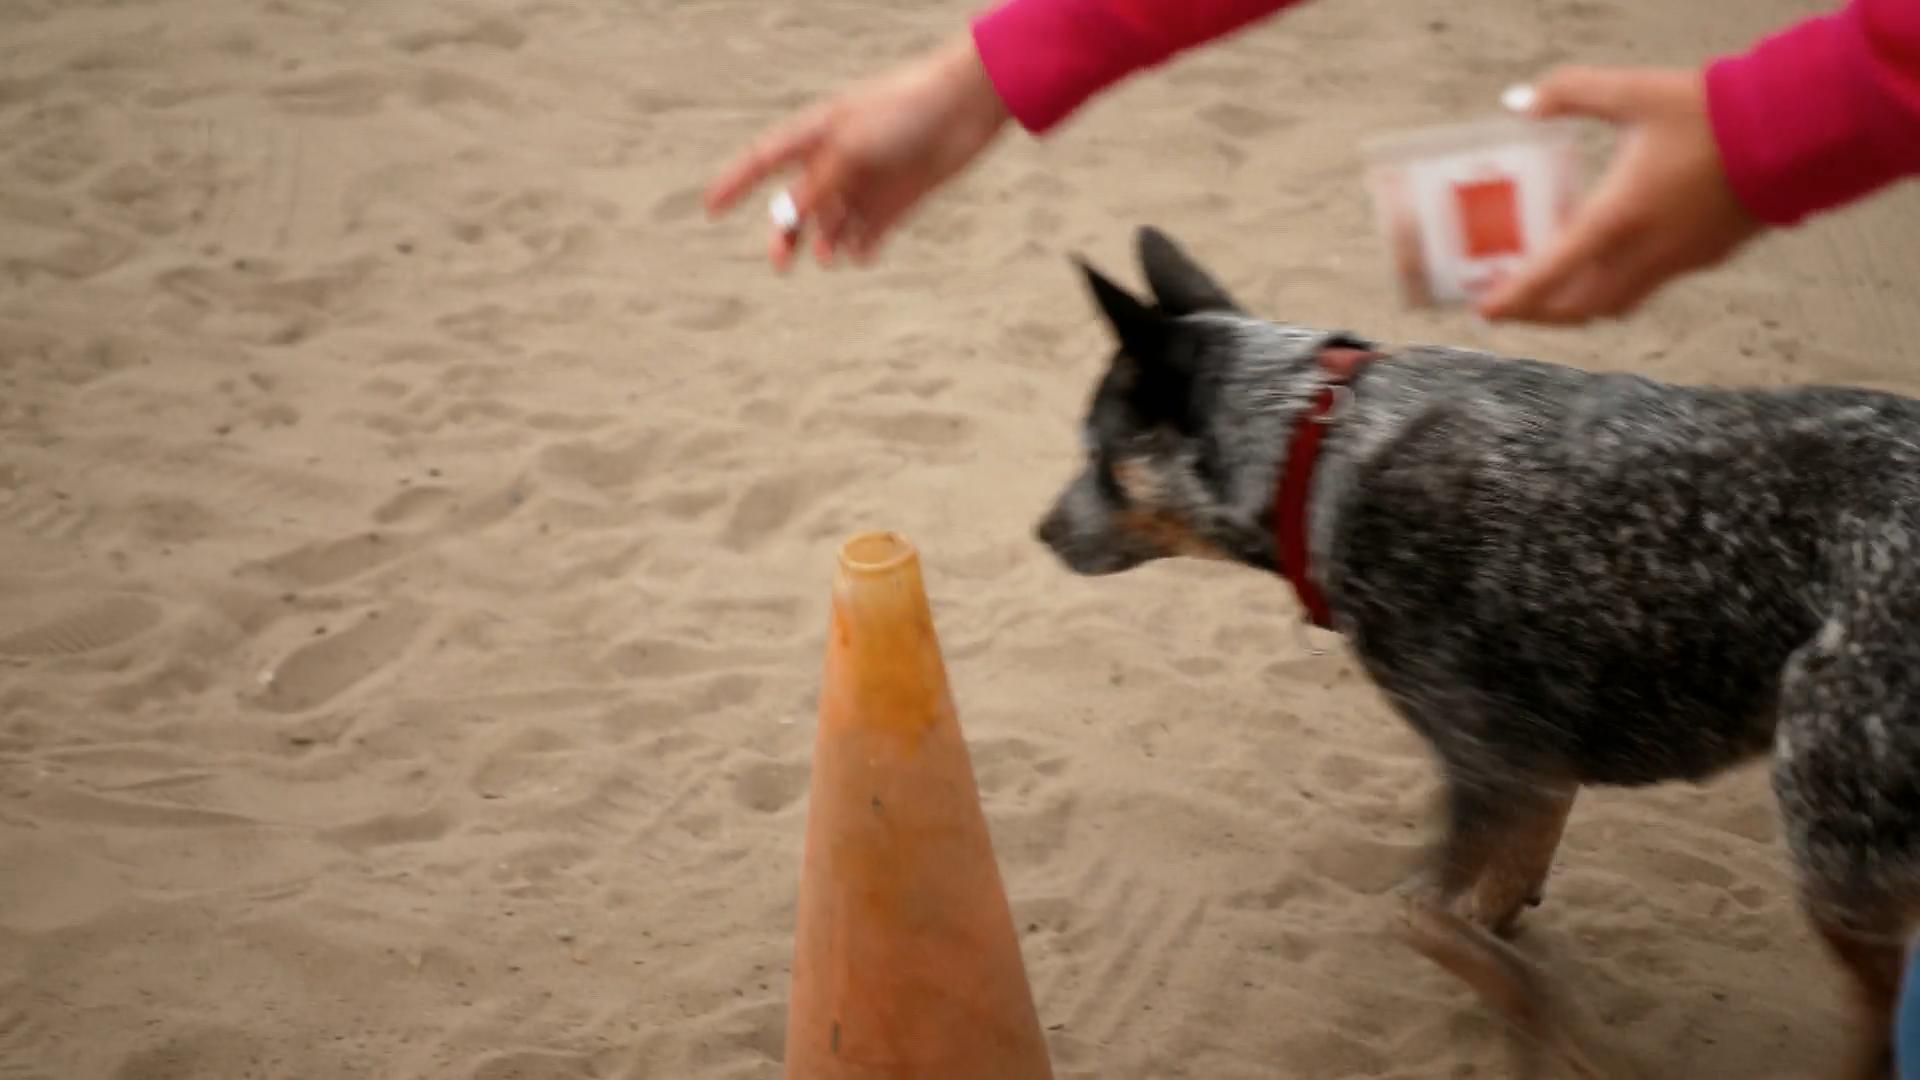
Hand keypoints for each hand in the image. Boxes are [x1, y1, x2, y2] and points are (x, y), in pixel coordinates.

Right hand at [703, 34, 1010, 269]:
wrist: (964, 109)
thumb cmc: (903, 113)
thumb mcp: (851, 148)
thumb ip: (819, 185)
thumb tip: (790, 219)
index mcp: (817, 132)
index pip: (764, 159)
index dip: (735, 182)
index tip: (710, 209)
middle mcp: (837, 160)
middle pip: (796, 205)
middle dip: (785, 234)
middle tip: (779, 264)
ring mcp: (866, 183)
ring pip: (831, 226)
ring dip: (826, 243)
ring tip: (833, 253)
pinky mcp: (896, 202)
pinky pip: (866, 236)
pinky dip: (860, 249)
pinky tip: (864, 249)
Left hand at [1477, 66, 1763, 324]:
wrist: (1798, 129)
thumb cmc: (1714, 112)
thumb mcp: (1633, 92)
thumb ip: (1570, 92)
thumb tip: (1521, 101)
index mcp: (1617, 218)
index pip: (1550, 274)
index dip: (1513, 297)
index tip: (1486, 310)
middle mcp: (1644, 253)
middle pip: (1578, 307)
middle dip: (1540, 312)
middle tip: (1512, 302)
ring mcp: (1678, 262)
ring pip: (1615, 304)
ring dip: (1579, 305)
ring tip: (1554, 288)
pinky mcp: (1705, 258)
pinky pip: (1648, 286)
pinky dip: (1617, 285)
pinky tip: (1611, 258)